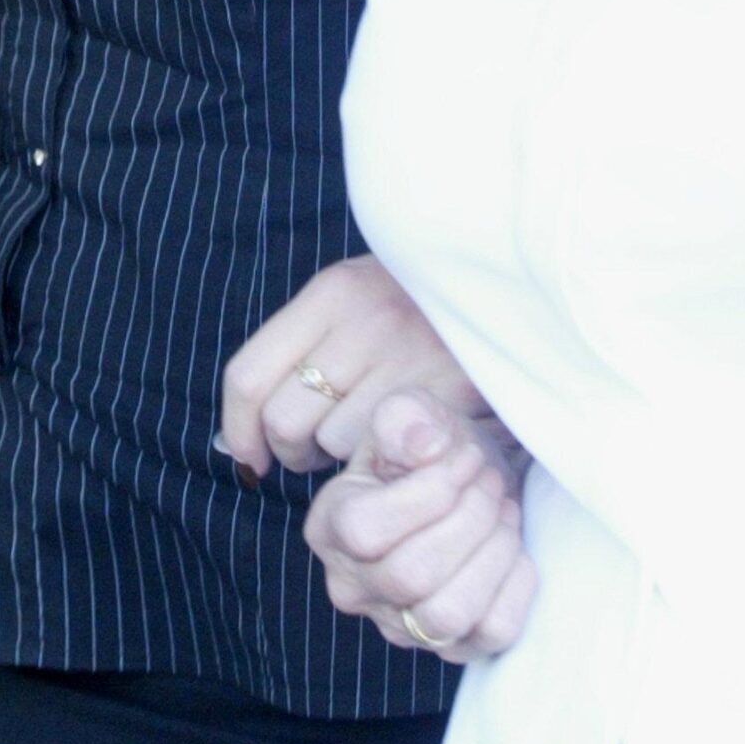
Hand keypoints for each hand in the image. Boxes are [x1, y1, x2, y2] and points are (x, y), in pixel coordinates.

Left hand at [221, 255, 486, 474]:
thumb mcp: (356, 300)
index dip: (238, 428)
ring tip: (368, 434)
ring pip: (331, 444)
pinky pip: (382, 453)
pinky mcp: (446, 395)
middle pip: (284, 420)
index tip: (248, 457)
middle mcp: (364, 322)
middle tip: (318, 445)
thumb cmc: (417, 305)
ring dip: (341, 455)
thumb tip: (236, 438)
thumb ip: (299, 350)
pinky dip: (382, 460)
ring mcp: (408, 358)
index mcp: (333, 292)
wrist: (508, 284)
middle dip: (291, 450)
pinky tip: (399, 440)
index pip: (249, 374)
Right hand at [303, 387, 536, 664]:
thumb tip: (425, 446)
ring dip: (491, 552)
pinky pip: (492, 634)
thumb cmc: (432, 448)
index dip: (426, 493)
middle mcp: (354, 588)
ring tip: (502, 509)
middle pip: (411, 576)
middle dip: (467, 518)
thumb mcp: (410, 414)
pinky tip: (512, 545)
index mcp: (330, 527)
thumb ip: (405, 418)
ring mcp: (403, 627)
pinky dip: (514, 585)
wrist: (468, 482)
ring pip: (448, 614)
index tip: (463, 456)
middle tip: (490, 480)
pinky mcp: (454, 648)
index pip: (365, 530)